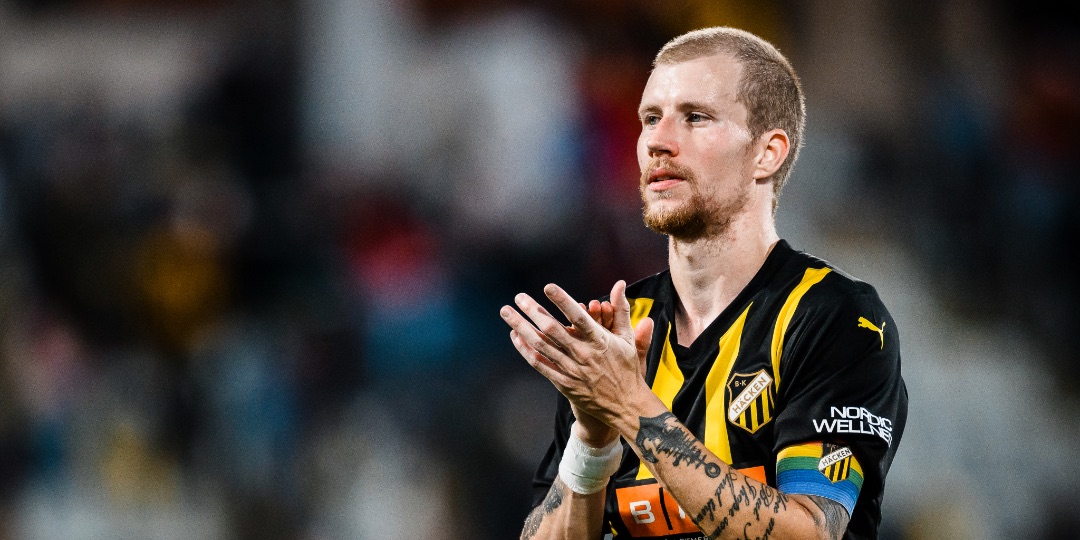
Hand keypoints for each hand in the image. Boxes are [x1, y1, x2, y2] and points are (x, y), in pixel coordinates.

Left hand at [501, 280, 654, 434]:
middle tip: (519, 296)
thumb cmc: (626, 368)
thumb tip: (619, 283)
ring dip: (521, 327)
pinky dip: (525, 350)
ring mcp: (571, 370)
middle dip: (533, 311)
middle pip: (553, 330)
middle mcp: (583, 354)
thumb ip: (621, 309)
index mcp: (599, 341)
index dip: (563, 301)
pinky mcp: (563, 383)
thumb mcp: (627, 338)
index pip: (579, 317)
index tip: (548, 287)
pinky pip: (540, 364)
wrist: (625, 406)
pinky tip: (515, 336)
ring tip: (507, 312)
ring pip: (541, 346)